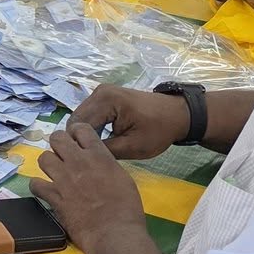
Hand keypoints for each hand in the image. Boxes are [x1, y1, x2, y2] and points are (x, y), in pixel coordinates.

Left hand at [31, 124, 146, 250]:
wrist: (114, 233)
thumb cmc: (127, 209)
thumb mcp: (123, 178)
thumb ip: (107, 164)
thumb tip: (98, 162)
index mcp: (99, 155)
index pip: (81, 128)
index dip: (76, 133)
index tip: (77, 141)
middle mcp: (78, 162)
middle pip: (57, 138)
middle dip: (58, 144)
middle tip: (63, 155)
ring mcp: (63, 178)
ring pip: (43, 158)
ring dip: (48, 164)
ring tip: (54, 173)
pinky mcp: (54, 197)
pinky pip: (35, 184)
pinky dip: (39, 186)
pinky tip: (46, 191)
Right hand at [67, 84, 190, 160]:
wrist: (177, 114)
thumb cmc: (158, 130)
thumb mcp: (133, 147)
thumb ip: (104, 150)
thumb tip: (80, 155)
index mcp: (106, 100)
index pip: (78, 125)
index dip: (77, 144)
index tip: (84, 162)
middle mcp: (99, 92)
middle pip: (76, 120)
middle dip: (79, 139)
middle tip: (89, 159)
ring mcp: (101, 92)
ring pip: (81, 118)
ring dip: (85, 134)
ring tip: (94, 151)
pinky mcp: (104, 97)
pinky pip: (89, 114)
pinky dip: (91, 128)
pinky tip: (100, 142)